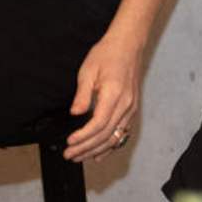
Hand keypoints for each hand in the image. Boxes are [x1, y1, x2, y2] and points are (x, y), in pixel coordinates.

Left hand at [64, 32, 142, 162]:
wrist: (128, 44)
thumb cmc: (107, 54)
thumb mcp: (88, 71)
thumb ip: (82, 95)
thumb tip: (75, 113)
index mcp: (114, 95)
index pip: (98, 124)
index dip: (83, 137)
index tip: (69, 142)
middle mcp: (125, 105)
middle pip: (106, 135)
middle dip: (86, 148)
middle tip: (69, 154)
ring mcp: (131, 108)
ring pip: (115, 137)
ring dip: (97, 150)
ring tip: (80, 157)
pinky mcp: (132, 108)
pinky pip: (122, 132)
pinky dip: (111, 145)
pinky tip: (100, 153)